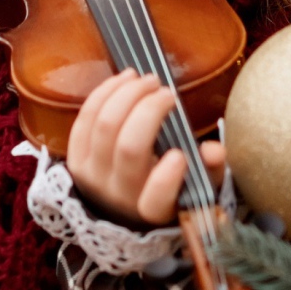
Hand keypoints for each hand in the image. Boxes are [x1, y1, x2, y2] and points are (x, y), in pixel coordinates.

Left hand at [66, 69, 224, 224]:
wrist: (121, 205)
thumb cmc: (168, 189)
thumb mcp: (197, 186)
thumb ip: (211, 170)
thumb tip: (215, 150)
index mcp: (154, 210)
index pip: (156, 201)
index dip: (166, 179)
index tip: (179, 155)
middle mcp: (119, 196)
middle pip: (129, 147)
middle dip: (149, 110)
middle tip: (167, 92)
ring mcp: (92, 176)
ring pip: (104, 126)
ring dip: (127, 94)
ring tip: (148, 79)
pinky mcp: (75, 159)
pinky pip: (84, 120)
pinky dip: (104, 93)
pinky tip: (125, 80)